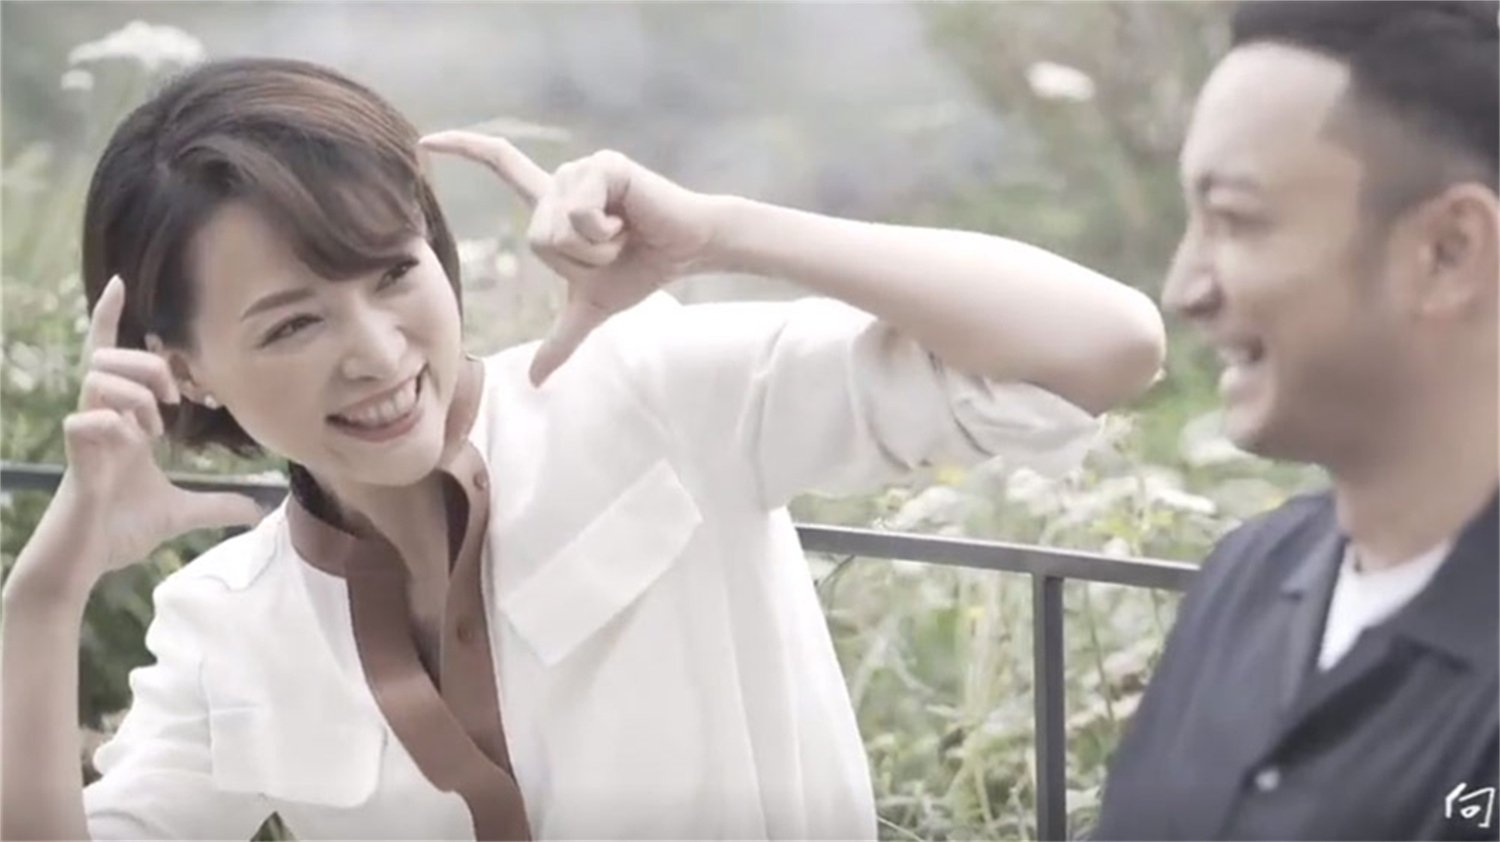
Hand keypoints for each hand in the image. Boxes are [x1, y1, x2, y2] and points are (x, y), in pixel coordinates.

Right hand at [47, 276, 262, 586]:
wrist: (88, 562)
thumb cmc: (122, 529)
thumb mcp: (181, 512)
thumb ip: (217, 505)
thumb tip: (256, 509)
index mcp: (122, 421)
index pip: (110, 358)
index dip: (110, 320)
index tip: (121, 282)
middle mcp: (100, 419)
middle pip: (108, 357)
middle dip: (146, 366)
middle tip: (176, 400)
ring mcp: (86, 435)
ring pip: (97, 378)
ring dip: (135, 396)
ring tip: (151, 430)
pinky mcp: (75, 457)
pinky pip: (84, 420)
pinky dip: (115, 427)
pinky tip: (131, 447)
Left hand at [420, 131, 720, 385]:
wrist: (688, 251)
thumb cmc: (642, 269)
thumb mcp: (592, 307)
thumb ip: (560, 340)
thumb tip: (535, 383)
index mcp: (552, 204)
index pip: (502, 164)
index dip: (463, 150)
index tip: (423, 141)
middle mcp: (561, 180)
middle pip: (536, 236)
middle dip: (578, 260)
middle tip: (613, 249)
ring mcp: (582, 169)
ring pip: (555, 228)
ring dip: (595, 249)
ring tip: (624, 235)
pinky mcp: (605, 166)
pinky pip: (579, 214)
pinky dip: (605, 234)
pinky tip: (630, 222)